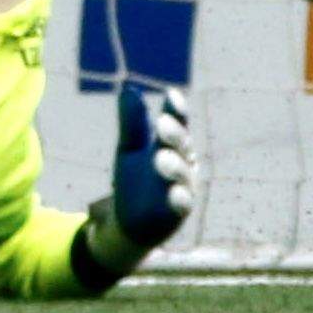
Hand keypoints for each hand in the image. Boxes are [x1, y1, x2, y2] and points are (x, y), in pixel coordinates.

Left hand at [108, 85, 199, 249]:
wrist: (130, 222)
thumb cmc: (135, 179)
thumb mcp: (129, 149)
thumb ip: (132, 122)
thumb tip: (128, 89)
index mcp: (172, 143)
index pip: (177, 123)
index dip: (176, 110)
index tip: (171, 95)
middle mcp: (183, 161)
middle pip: (182, 145)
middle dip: (173, 135)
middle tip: (161, 123)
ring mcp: (184, 186)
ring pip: (183, 174)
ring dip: (174, 166)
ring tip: (160, 158)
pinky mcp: (179, 212)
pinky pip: (182, 203)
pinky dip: (178, 198)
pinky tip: (171, 193)